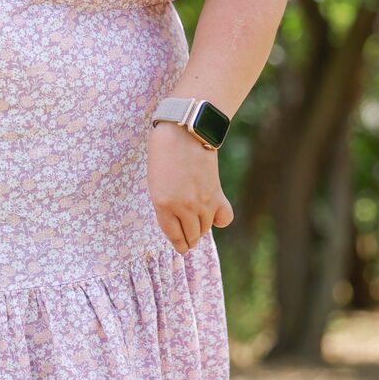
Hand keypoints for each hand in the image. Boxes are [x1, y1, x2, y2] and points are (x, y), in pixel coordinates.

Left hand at [147, 124, 233, 252]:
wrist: (185, 132)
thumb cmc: (163, 154)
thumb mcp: (155, 183)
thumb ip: (165, 204)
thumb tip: (177, 221)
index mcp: (162, 204)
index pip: (173, 234)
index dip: (178, 243)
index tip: (181, 247)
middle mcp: (184, 207)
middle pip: (191, 234)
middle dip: (189, 239)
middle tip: (189, 240)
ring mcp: (202, 202)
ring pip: (205, 228)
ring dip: (201, 230)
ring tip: (197, 228)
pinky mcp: (217, 193)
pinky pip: (223, 218)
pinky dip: (219, 221)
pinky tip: (214, 218)